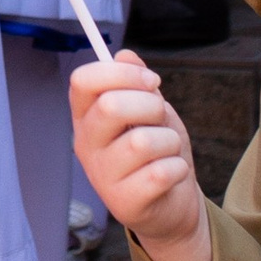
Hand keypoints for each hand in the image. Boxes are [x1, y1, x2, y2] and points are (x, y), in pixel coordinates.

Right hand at [70, 50, 209, 260]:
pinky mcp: (124, 203)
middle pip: (110, 106)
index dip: (120, 73)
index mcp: (86, 118)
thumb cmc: (157, 153)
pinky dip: (177, 168)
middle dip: (150, 105)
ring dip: (169, 141)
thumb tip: (124, 55)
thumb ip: (135, 83)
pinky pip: (159, 173)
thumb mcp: (149, 111)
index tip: (151, 81)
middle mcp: (86, 146)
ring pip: (141, 141)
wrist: (171, 205)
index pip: (83, 81)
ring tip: (168, 152)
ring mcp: (102, 177)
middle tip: (161, 118)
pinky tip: (172, 175)